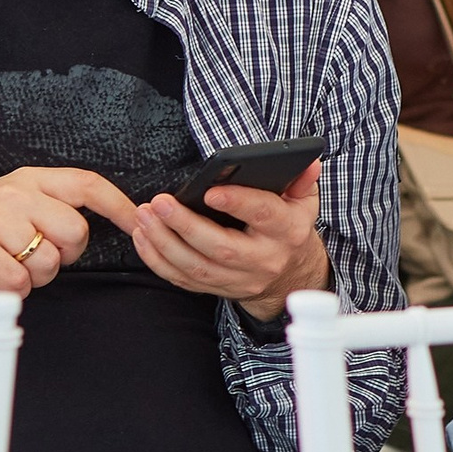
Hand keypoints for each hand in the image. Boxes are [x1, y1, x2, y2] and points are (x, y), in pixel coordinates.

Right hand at [0, 166, 139, 298]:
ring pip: (49, 260)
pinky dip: (14, 290)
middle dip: (67, 254)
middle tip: (38, 256)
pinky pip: (19, 280)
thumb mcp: (13, 202)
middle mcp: (15, 193)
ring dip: (37, 276)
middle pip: (75, 231)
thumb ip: (50, 206)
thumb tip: (92, 227)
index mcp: (30, 179)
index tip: (138, 221)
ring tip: (12, 266)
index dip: (118, 205)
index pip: (87, 185)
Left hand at [131, 160, 326, 321]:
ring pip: (196, 267)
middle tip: (160, 202)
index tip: (210, 191)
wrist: (290, 275)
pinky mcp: (218, 289)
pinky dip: (158, 261)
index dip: (238, 203)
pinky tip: (144, 237)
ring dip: (164, 243)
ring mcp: (239, 279)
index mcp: (287, 231)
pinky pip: (183, 280)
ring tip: (144, 216)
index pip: (264, 215)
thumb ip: (301, 180)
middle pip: (221, 247)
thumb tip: (308, 162)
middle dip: (186, 225)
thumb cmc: (289, 227)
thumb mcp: (303, 202)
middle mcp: (264, 259)